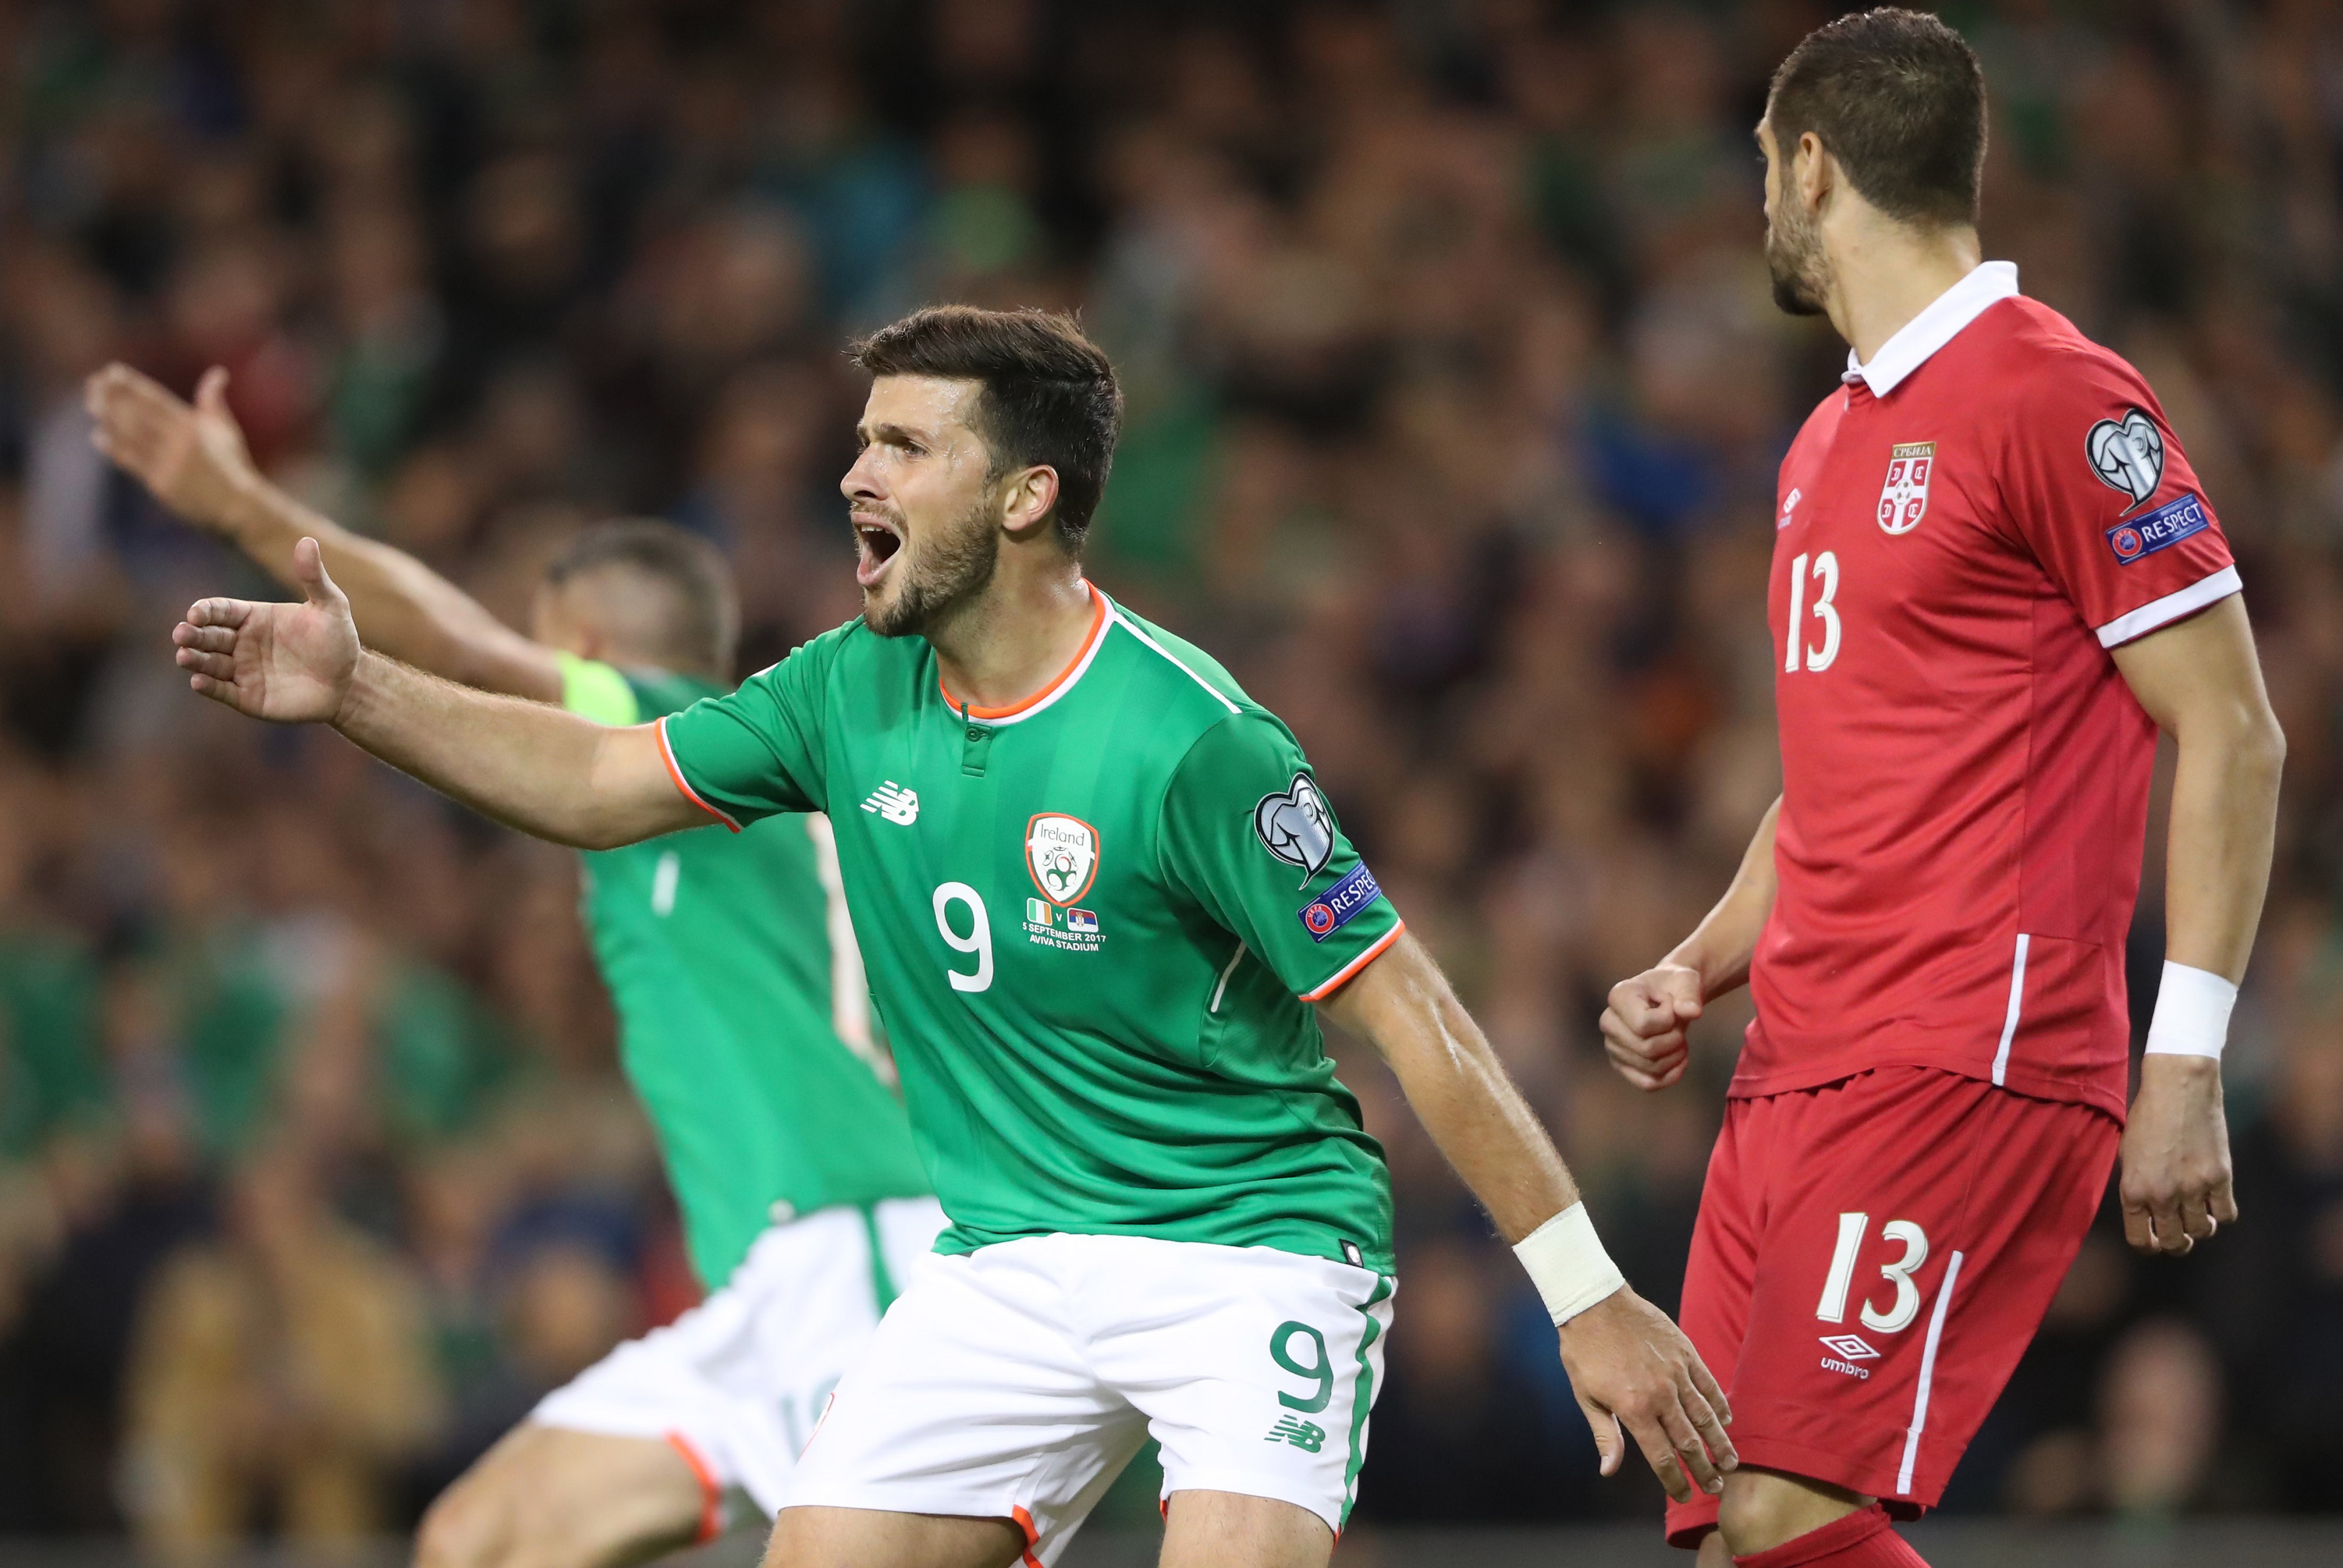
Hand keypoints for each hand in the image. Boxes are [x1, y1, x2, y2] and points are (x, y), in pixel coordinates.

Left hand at [86, 363, 259, 533]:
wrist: (238, 506)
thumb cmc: (233, 466)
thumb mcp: (227, 430)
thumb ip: (214, 402)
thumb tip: (218, 373)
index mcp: (194, 427)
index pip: (156, 399)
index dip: (131, 385)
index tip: (112, 372)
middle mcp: (179, 443)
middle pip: (138, 414)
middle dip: (113, 397)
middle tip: (93, 384)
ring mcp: (169, 464)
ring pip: (131, 436)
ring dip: (108, 419)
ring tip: (91, 404)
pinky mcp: (161, 485)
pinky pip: (132, 462)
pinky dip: (114, 448)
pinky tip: (99, 436)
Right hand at [173, 538, 358, 723]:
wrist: (350, 682)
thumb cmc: (338, 641)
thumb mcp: (330, 607)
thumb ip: (313, 578)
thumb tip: (307, 540)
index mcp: (254, 617)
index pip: (220, 610)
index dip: (205, 611)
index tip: (195, 613)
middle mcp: (242, 642)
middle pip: (208, 636)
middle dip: (192, 635)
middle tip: (181, 634)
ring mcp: (243, 670)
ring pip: (209, 664)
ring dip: (194, 660)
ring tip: (184, 656)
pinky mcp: (248, 697)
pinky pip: (222, 691)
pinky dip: (208, 687)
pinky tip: (198, 682)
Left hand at [1556, 1285, 1735, 1501]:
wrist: (1594, 1302)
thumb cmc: (1584, 1351)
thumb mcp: (1586, 1396)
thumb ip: (1604, 1435)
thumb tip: (1609, 1471)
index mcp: (1634, 1409)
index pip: (1662, 1457)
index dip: (1675, 1482)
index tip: (1684, 1496)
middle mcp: (1660, 1394)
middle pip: (1689, 1442)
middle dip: (1705, 1470)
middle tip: (1716, 1487)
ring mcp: (1676, 1372)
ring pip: (1705, 1416)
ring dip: (1720, 1442)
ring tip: (1731, 1462)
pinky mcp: (1685, 1352)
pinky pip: (1708, 1383)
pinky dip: (1719, 1404)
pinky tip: (1726, 1420)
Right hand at [1601, 964, 1703, 1090]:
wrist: (1669, 996)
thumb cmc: (1675, 986)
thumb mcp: (1686, 981)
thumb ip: (1689, 994)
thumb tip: (1692, 1012)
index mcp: (1618, 996)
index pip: (1644, 1025)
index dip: (1669, 1019)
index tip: (1671, 1004)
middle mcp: (1608, 1022)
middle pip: (1648, 1049)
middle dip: (1675, 1039)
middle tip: (1679, 1025)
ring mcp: (1612, 1046)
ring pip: (1651, 1067)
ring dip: (1676, 1055)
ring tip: (1679, 1038)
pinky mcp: (1621, 1065)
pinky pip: (1648, 1083)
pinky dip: (1671, 1076)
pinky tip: (1681, 1060)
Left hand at [2119, 1054, 2237, 1254]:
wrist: (2179, 1087)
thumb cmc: (2148, 1116)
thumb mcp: (2128, 1153)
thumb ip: (2136, 1186)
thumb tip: (2146, 1214)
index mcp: (2133, 1190)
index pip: (2140, 1241)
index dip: (2149, 1245)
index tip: (2155, 1241)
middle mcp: (2162, 1194)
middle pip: (2172, 1242)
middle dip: (2176, 1243)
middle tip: (2180, 1236)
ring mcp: (2192, 1188)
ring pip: (2201, 1232)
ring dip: (2199, 1228)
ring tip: (2198, 1217)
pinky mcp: (2220, 1178)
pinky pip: (2226, 1214)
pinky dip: (2221, 1213)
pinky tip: (2215, 1202)